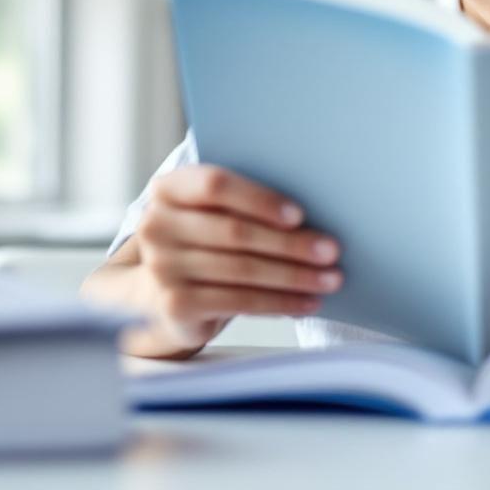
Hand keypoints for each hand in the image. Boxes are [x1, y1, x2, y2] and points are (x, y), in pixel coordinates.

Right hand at [132, 163, 342, 351]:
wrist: (161, 290)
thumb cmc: (205, 242)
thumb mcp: (216, 213)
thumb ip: (246, 203)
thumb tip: (314, 214)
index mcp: (168, 188)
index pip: (215, 185)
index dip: (259, 199)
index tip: (300, 214)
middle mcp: (156, 225)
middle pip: (235, 231)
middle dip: (291, 243)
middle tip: (332, 250)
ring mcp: (162, 267)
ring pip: (243, 269)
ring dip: (294, 275)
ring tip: (331, 278)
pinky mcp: (175, 304)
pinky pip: (239, 301)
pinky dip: (280, 302)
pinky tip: (307, 302)